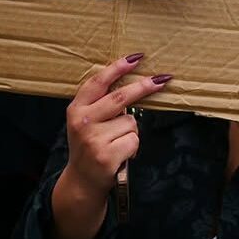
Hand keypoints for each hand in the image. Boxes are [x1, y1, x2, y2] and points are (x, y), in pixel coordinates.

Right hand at [51, 54, 170, 238]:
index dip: (117, 68)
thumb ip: (101, 103)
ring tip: (117, 142)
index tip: (136, 57)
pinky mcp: (106, 156)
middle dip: (144, 87)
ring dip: (131, 131)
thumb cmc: (89, 145)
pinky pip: (134, 140)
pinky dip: (133, 147)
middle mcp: (83, 122)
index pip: (98, 82)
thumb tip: (134, 83)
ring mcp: (94, 139)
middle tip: (162, 79)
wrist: (82, 181)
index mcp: (76, 108)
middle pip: (120, 97)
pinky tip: (120, 153)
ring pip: (131, 122)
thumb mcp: (86, 121)